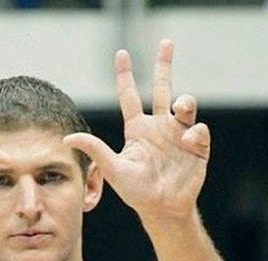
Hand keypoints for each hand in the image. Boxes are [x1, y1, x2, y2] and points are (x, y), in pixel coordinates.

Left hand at [64, 40, 209, 225]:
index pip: (129, 96)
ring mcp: (179, 135)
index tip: (121, 53)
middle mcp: (159, 127)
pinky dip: (195, 131)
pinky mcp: (197, 147)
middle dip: (164, 65)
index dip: (125, 75)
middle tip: (166, 42)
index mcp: (137, 129)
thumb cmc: (136, 191)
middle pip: (161, 88)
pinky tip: (188, 141)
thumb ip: (95, 150)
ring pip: (185, 105)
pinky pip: (199, 130)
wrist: (162, 210)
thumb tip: (68, 137)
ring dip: (185, 101)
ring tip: (180, 106)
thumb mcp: (113, 169)